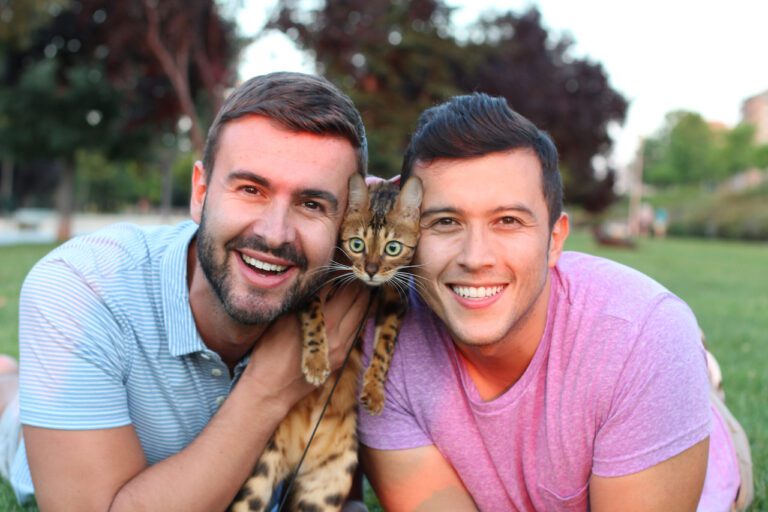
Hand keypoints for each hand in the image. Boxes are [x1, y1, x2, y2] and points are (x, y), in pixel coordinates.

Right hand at [241, 282, 371, 408]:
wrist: (272, 388)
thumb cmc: (269, 350)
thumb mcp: (282, 319)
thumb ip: (302, 301)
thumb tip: (316, 282)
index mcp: (315, 316)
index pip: (332, 284)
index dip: (336, 271)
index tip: (338, 263)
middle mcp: (333, 329)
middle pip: (353, 296)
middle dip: (354, 281)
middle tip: (354, 270)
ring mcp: (341, 344)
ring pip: (361, 312)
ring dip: (362, 297)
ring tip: (361, 284)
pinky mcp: (343, 356)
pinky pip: (358, 329)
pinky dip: (360, 315)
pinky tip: (358, 307)